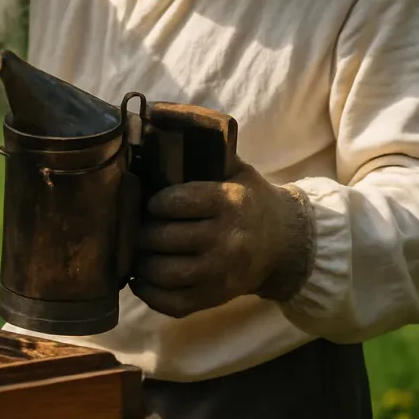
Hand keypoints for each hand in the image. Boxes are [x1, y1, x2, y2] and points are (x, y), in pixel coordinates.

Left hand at [129, 163, 313, 317]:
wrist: (286, 243)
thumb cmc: (250, 200)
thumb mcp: (235, 169)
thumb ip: (204, 148)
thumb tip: (158, 115)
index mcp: (228, 202)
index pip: (176, 202)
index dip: (154, 202)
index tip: (150, 204)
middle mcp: (226, 239)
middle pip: (165, 238)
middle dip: (141, 232)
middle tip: (133, 228)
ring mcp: (221, 273)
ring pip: (166, 272)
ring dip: (141, 262)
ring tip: (135, 251)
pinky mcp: (216, 297)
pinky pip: (173, 303)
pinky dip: (149, 293)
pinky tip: (140, 278)